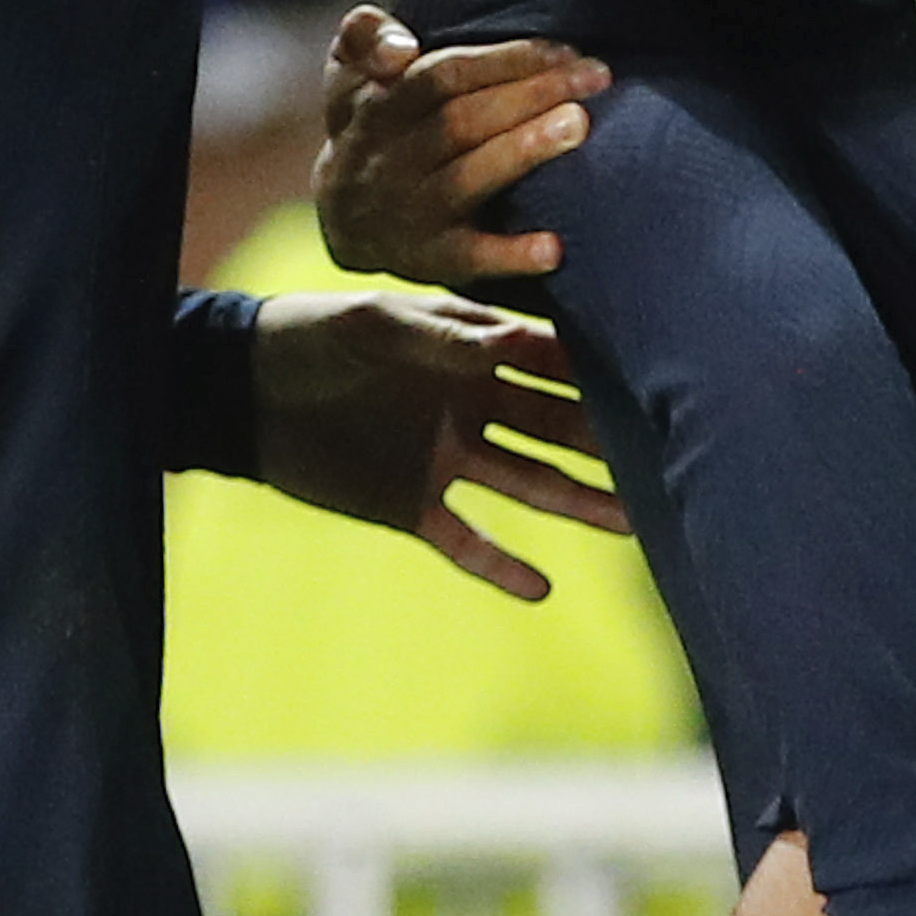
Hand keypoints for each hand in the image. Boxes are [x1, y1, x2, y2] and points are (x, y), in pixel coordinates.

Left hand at [236, 289, 624, 599]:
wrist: (244, 395)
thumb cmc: (308, 338)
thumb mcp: (370, 326)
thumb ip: (437, 338)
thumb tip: (509, 344)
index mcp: (467, 355)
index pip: (547, 362)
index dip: (595, 371)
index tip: (654, 378)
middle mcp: (471, 407)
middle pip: (555, 429)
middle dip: (607, 444)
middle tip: (671, 458)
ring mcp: (447, 460)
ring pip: (530, 487)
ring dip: (579, 506)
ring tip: (634, 526)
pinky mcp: (413, 507)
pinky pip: (467, 541)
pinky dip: (501, 566)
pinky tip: (542, 589)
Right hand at [310, 2, 598, 284]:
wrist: (343, 216)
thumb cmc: (372, 125)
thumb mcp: (349, 71)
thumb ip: (365, 35)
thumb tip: (401, 49)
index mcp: (380, 106)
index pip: (442, 75)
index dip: (504, 60)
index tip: (566, 50)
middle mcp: (391, 158)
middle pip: (461, 120)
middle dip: (530, 94)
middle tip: (595, 78)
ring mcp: (411, 210)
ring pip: (466, 179)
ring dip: (522, 151)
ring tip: (577, 126)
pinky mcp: (429, 260)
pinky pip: (467, 259)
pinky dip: (509, 257)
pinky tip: (554, 250)